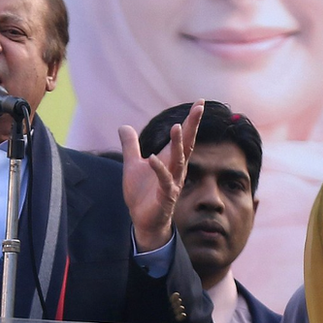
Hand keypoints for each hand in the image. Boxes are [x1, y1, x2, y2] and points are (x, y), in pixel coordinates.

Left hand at [120, 100, 203, 251]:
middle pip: (188, 144)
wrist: (142, 220)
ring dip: (178, 144)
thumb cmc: (142, 194)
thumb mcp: (133, 165)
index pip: (184, 137)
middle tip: (198, 107)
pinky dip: (159, 169)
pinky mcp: (166, 196)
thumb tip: (124, 126)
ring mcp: (173, 183)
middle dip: (192, 126)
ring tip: (176, 127)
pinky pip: (165, 181)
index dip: (191, 120)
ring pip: (179, 160)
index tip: (199, 102)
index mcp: (171, 160)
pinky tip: (152, 157)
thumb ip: (130, 146)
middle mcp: (176, 169)